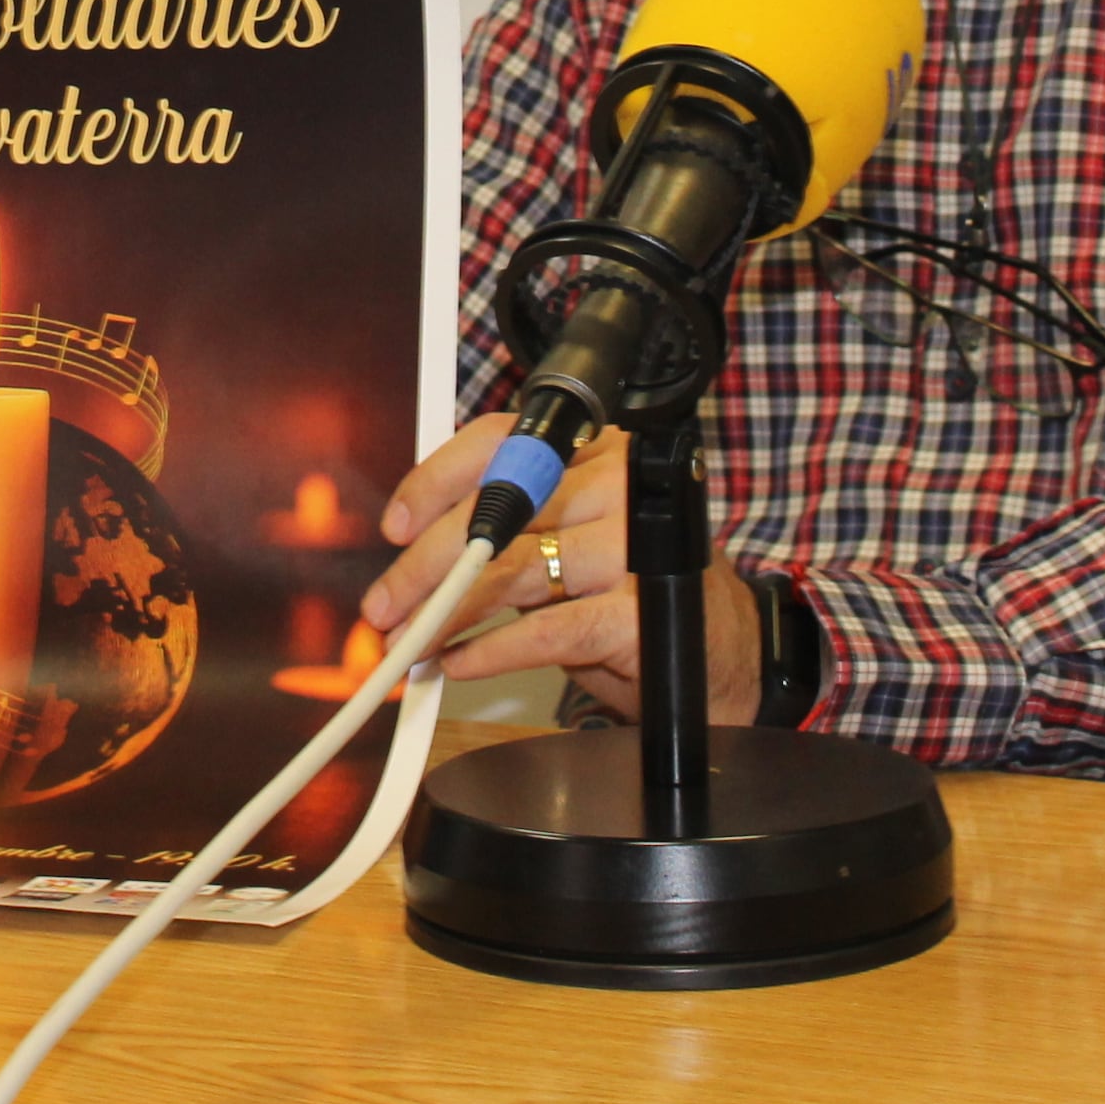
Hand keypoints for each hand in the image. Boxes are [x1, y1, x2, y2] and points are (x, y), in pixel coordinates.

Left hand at [359, 411, 764, 725]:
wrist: (720, 653)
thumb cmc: (634, 589)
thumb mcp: (574, 540)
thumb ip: (511, 530)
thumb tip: (414, 556)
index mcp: (596, 450)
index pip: (503, 440)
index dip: (437, 480)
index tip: (396, 527)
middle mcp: (620, 483)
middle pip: (498, 511)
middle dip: (426, 563)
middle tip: (384, 604)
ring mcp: (633, 546)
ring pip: (514, 570)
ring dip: (447, 613)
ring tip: (409, 642)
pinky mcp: (639, 611)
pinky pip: (546, 630)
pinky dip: (492, 650)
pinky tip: (460, 663)